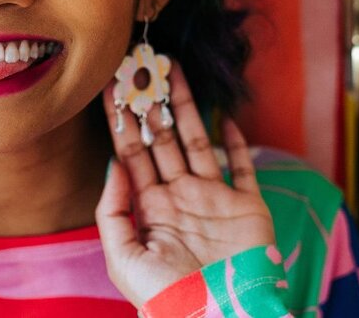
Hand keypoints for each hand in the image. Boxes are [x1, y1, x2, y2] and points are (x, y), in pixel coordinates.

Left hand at [95, 63, 274, 306]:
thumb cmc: (166, 298)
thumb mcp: (123, 257)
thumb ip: (113, 209)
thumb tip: (114, 164)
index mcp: (149, 207)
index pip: (130, 152)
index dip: (120, 119)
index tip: (110, 85)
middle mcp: (179, 195)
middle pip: (161, 137)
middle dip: (151, 102)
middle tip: (141, 64)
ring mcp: (213, 198)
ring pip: (196, 140)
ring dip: (186, 106)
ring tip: (174, 70)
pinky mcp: (247, 205)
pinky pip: (241, 166)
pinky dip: (236, 140)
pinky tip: (225, 113)